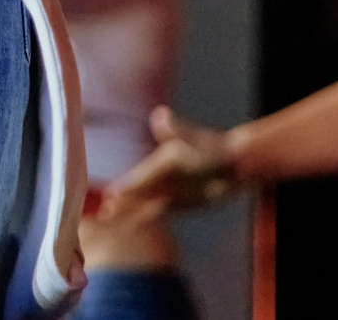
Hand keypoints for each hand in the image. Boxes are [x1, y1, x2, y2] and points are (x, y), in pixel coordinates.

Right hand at [97, 107, 243, 224]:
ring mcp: (169, 189)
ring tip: (109, 217)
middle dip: (121, 200)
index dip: (124, 187)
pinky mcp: (179, 201)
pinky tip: (132, 224)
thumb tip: (160, 114)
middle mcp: (161, 176)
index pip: (139, 177)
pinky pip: (157, 211)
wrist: (233, 163)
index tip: (110, 195)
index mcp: (161, 162)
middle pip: (137, 191)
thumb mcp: (194, 140)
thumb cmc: (213, 148)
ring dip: (128, 210)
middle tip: (104, 211)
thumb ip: (175, 131)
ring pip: (144, 202)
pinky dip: (144, 217)